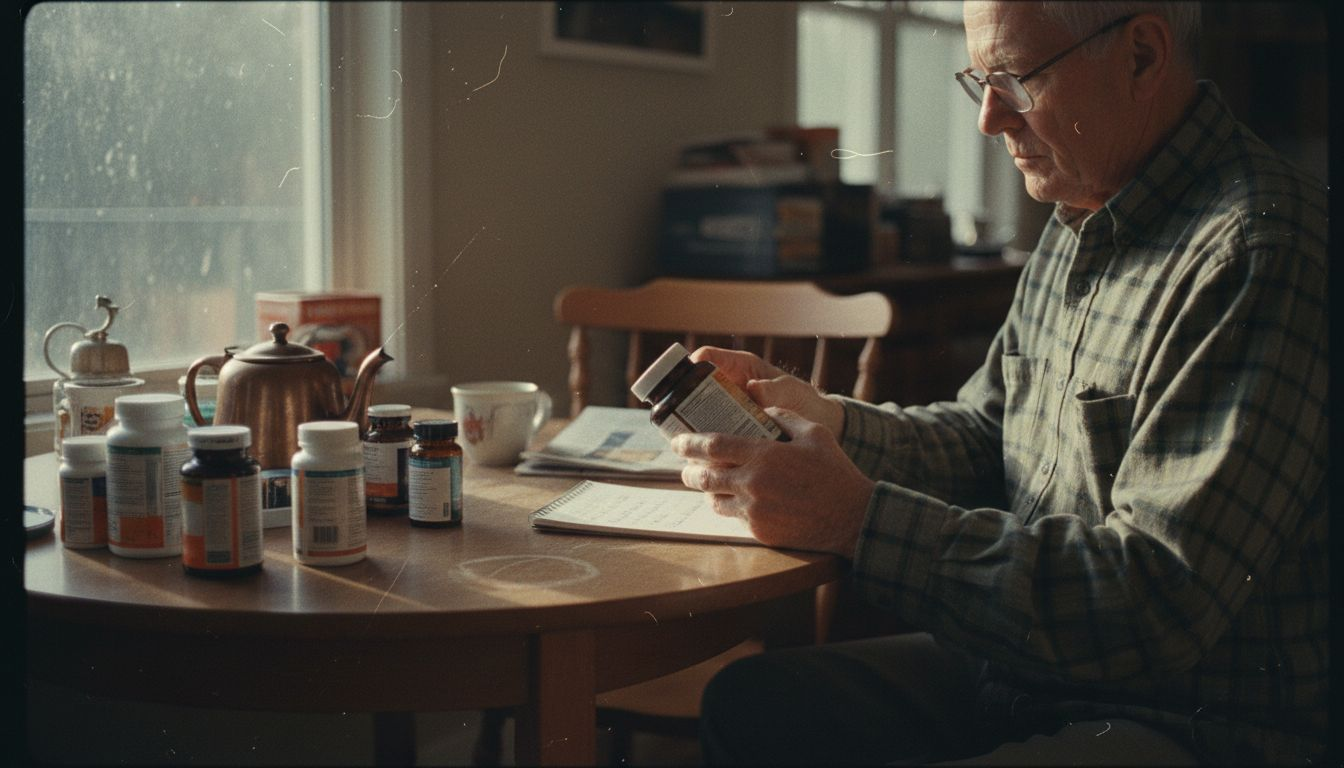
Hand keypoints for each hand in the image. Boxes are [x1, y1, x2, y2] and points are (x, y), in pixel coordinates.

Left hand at [673, 407, 873, 557]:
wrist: (851, 517)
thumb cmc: (835, 472)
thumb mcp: (814, 433)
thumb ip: (784, 418)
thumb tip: (761, 412)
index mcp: (763, 455)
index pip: (713, 446)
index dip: (689, 443)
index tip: (677, 441)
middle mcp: (752, 484)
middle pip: (704, 476)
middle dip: (689, 470)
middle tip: (686, 466)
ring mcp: (754, 511)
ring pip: (715, 500)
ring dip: (709, 490)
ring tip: (712, 483)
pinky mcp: (759, 532)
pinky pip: (734, 518)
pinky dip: (732, 507)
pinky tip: (738, 501)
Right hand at [690, 346, 845, 437]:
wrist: (815, 425)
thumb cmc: (802, 399)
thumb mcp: (791, 391)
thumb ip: (774, 389)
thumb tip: (754, 389)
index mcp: (739, 367)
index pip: (707, 357)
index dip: (691, 364)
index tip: (681, 379)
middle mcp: (727, 386)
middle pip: (693, 387)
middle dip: (681, 401)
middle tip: (675, 417)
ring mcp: (726, 409)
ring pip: (697, 413)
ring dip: (690, 426)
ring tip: (687, 442)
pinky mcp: (730, 429)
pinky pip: (711, 434)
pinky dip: (706, 445)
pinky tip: (703, 458)